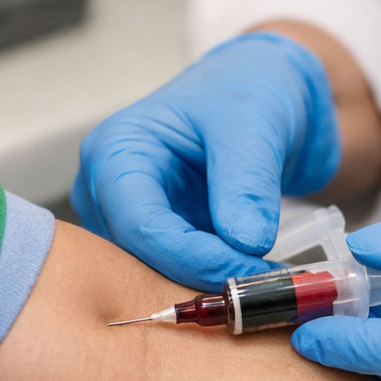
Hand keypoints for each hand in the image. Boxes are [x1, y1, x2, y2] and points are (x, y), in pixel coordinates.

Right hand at [71, 33, 338, 289]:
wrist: (265, 93)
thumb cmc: (247, 91)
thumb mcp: (253, 125)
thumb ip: (247, 185)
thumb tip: (247, 244)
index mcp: (116, 151)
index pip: (139, 224)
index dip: (192, 258)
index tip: (247, 272)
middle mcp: (110, 191)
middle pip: (142, 257)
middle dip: (202, 276)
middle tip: (266, 289)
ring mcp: (131, 219)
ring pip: (159, 273)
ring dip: (212, 284)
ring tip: (270, 283)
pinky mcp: (160, 239)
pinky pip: (180, 273)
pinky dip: (218, 279)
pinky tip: (259, 280)